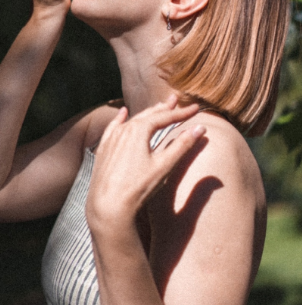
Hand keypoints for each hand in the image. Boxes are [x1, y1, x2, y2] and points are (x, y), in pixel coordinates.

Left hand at [86, 96, 205, 234]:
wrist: (108, 204)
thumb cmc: (138, 187)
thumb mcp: (164, 166)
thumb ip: (182, 145)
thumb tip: (200, 128)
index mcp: (140, 130)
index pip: (165, 117)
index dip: (182, 113)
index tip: (196, 108)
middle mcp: (124, 129)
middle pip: (148, 115)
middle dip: (164, 108)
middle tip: (175, 99)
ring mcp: (112, 138)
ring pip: (133, 120)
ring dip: (147, 113)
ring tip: (157, 107)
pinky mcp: (104, 148)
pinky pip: (114, 127)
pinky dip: (121, 118)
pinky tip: (123, 113)